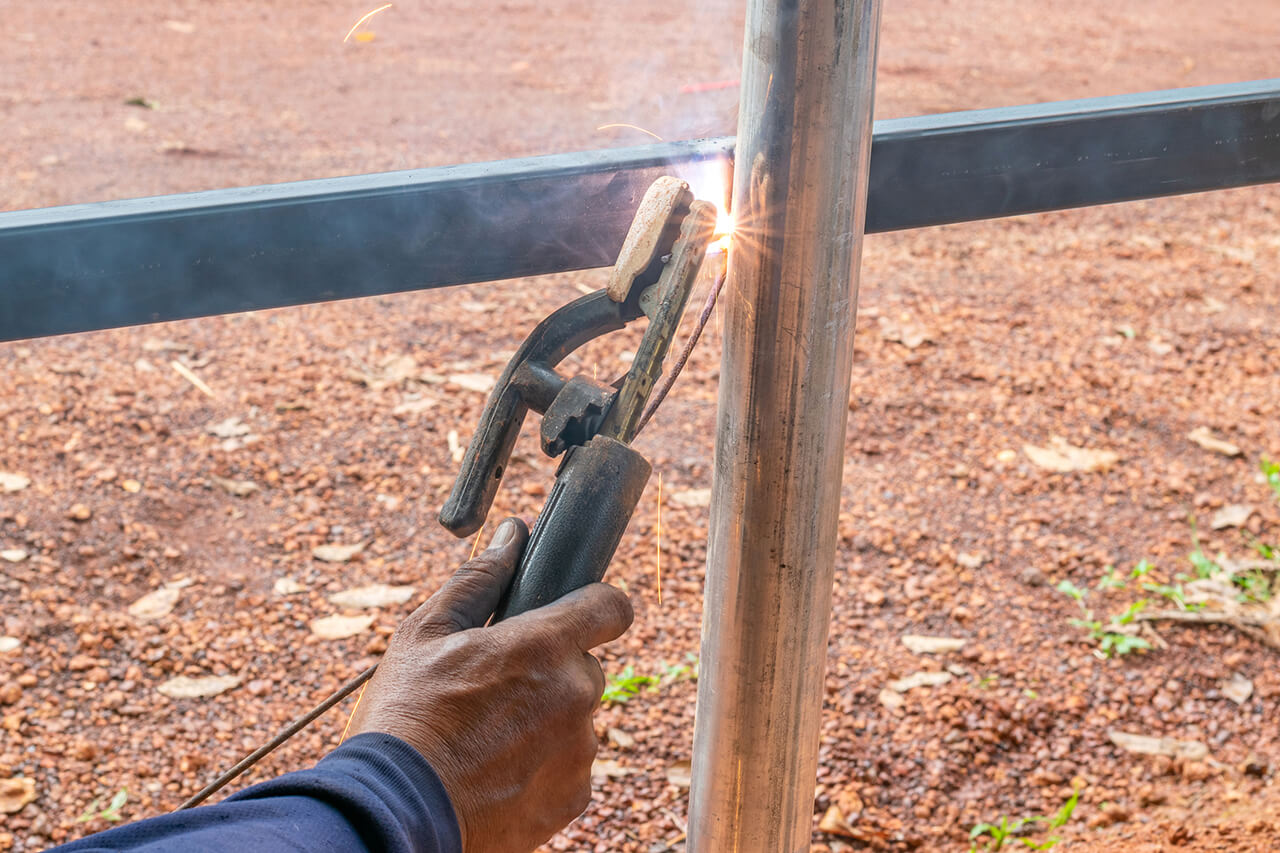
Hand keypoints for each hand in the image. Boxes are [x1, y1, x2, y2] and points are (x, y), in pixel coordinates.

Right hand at [348, 517, 633, 852]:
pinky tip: (496, 770)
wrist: (394, 814)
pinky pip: (570, 767)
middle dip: (552, 670)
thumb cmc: (403, 718)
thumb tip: (512, 536)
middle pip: (585, 667)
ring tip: (486, 736)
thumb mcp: (425, 633)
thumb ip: (479, 578)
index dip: (595, 605)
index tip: (575, 611)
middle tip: (497, 686)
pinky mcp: (572, 798)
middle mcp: (575, 696)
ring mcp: (578, 751)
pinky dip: (543, 766)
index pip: (612, 606)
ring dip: (546, 720)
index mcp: (544, 647)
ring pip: (576, 718)